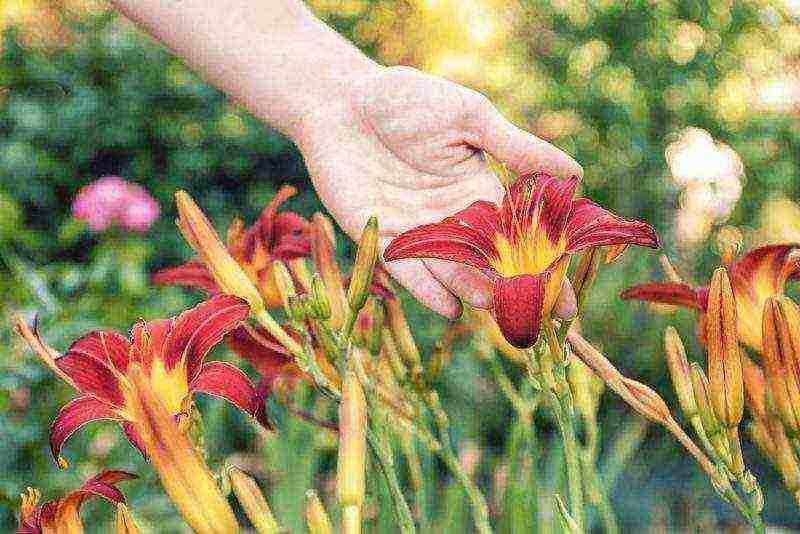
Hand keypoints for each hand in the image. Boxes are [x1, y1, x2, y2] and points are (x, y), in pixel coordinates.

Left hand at [298, 66, 581, 317]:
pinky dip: (425, 287)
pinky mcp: (382, 237)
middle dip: (510, 290)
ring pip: (450, 269)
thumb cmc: (408, 99)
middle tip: (533, 317)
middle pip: (488, 263)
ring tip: (493, 305)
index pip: (520, 237)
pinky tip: (448, 305)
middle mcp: (453, 219)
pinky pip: (407, 268)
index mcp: (480, 191)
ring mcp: (418, 231)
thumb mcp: (469, 116)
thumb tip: (576, 172)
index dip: (544, 269)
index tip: (567, 303)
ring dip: (471, 289)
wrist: (343, 100)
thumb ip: (515, 147)